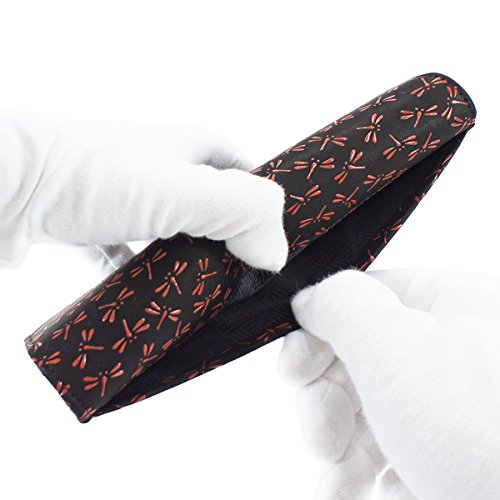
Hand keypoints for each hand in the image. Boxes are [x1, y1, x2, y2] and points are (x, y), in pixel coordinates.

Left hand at [0, 113, 287, 272]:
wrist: (6, 186)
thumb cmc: (93, 177)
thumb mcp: (179, 190)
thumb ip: (238, 212)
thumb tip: (275, 254)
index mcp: (194, 150)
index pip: (248, 178)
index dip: (263, 212)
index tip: (270, 252)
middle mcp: (166, 168)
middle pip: (214, 211)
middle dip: (228, 245)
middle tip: (238, 284)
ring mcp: (132, 195)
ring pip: (176, 234)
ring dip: (187, 264)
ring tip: (201, 298)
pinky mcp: (101, 222)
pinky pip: (135, 252)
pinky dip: (144, 273)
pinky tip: (150, 296)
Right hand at [278, 269, 499, 499]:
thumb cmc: (489, 435)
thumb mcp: (400, 350)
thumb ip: (344, 306)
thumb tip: (310, 297)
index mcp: (452, 304)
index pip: (363, 298)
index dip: (317, 331)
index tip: (293, 373)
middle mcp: (456, 352)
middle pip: (361, 359)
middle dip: (327, 400)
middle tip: (322, 440)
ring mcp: (455, 410)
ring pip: (371, 412)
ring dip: (338, 448)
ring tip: (335, 487)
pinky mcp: (453, 460)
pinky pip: (393, 454)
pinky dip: (365, 476)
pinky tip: (357, 493)